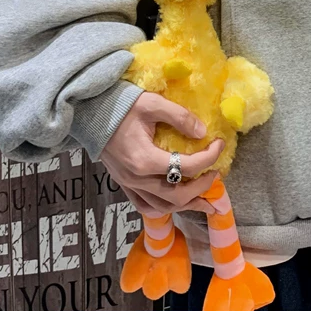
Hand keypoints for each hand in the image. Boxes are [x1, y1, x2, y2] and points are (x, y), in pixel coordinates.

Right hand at [101, 92, 224, 216]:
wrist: (91, 112)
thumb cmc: (123, 105)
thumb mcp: (153, 103)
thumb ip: (179, 117)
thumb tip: (202, 132)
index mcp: (145, 159)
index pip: (186, 167)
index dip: (209, 157)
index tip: (219, 144)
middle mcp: (137, 179)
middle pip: (177, 196)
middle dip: (202, 188)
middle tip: (216, 174)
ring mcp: (129, 184)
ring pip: (162, 207)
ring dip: (187, 205)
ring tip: (205, 201)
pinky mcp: (123, 184)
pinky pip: (145, 206)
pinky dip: (164, 207)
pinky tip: (175, 203)